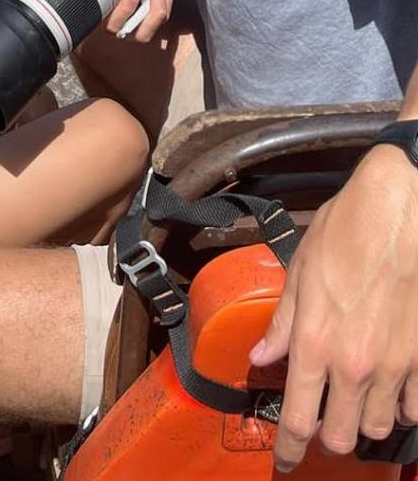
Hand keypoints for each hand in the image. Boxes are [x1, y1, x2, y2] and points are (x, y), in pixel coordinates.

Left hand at [249, 144, 417, 470]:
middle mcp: (356, 365)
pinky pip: (416, 409)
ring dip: (366, 421)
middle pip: (341, 437)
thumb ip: (283, 323)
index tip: (284, 461)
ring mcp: (396, 367)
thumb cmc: (348, 230)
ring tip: (358, 401)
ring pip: (380, 428)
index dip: (289, 450)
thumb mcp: (302, 270)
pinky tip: (393, 389)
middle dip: (328, 436)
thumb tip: (262, 357)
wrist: (403, 209)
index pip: (299, 421)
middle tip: (322, 420)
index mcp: (316, 344)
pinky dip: (403, 407)